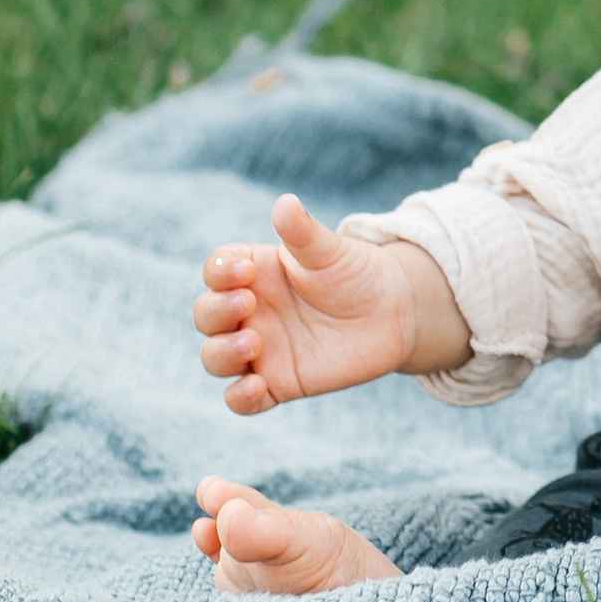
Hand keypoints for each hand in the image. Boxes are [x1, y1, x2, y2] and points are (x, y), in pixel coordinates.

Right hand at [194, 196, 466, 412]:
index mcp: (253, 273)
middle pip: (206, 315)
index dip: (220, 273)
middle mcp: (249, 312)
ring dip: (222, 353)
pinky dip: (240, 397)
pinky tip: (256, 387)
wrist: (394, 311)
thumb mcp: (330, 251)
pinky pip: (243, 399)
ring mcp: (260, 349)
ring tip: (253, 343)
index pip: (215, 271)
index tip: (246, 272)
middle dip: (216, 312)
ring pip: (215, 358)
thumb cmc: (356, 272)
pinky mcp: (278, 382)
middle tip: (247, 304)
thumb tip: (285, 202)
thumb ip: (303, 232)